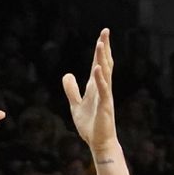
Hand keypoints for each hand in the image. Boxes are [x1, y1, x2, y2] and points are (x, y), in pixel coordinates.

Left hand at [62, 29, 117, 152]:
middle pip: (105, 64)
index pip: (99, 64)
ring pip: (105, 74)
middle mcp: (103, 89)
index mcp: (96, 87)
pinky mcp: (105, 106)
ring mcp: (105, 97)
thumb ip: (72, 89)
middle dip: (104, 48)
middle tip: (105, 31)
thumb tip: (67, 74)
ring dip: (102, 59)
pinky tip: (97, 69)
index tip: (102, 35)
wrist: (98, 143)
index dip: (100, 50)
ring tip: (100, 44)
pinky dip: (100, 79)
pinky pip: (103, 90)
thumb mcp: (75, 105)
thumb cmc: (90, 126)